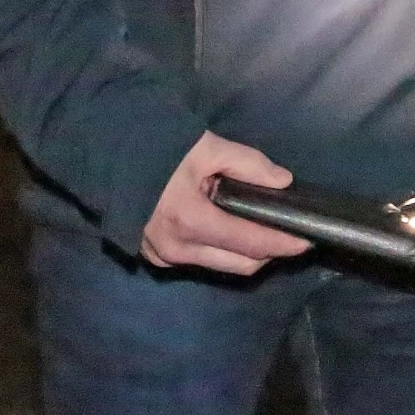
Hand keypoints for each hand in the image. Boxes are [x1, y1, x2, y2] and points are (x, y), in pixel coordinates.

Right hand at [140, 131, 312, 274]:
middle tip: (289, 236)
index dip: (282, 243)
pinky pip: (199, 263)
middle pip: (239, 265)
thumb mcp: (207, 147)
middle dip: (269, 253)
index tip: (307, 240)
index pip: (250, 243)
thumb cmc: (160, 147)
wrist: (108, 155)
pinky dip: (221, 252)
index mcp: (191, 220)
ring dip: (246, 255)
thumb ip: (248, 165)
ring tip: (265, 232)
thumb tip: (283, 182)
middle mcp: (177, 249)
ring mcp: (163, 258)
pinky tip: (231, 233)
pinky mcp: (155, 259)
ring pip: (220, 267)